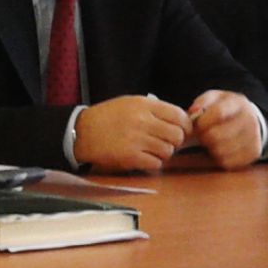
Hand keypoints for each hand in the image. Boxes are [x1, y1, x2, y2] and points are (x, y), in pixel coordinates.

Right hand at [73, 95, 190, 171]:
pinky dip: (154, 164)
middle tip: (167, 143)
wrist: (81, 132)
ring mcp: (136, 139)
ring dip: (164, 153)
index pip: (179, 115)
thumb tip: (180, 119)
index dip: (185, 126)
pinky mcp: (129, 157)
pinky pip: (155, 163)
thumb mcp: (131, 103)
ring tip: (154, 151)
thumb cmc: (108, 117)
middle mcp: (143, 121)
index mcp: (145, 105)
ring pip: (168, 151)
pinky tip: (145, 159)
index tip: (183, 131)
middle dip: (176, 141)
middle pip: (177, 135)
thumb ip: (155, 109)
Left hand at [188, 90, 261, 169]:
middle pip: (217, 135)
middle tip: (204, 135)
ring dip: (211, 148)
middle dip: (204, 137)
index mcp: (238, 103)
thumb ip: (201, 103)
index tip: (198, 125)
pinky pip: (229, 162)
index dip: (202, 122)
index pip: (218, 113)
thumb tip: (194, 112)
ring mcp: (254, 136)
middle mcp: (250, 119)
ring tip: (213, 142)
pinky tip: (222, 150)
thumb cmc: (225, 109)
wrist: (248, 119)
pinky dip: (220, 159)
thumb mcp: (214, 99)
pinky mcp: (254, 152)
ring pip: (222, 151)